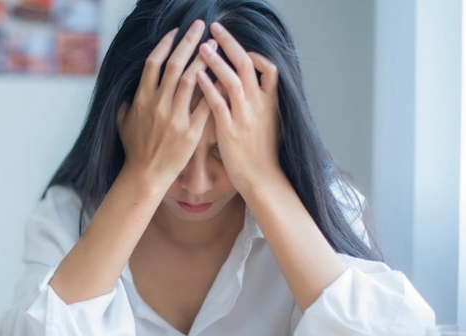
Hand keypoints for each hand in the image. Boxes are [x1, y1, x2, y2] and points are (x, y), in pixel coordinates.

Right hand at [117, 20, 212, 187]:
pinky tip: (223, 75)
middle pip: (174, 64)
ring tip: (213, 44)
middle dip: (188, 42)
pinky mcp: (190, 131)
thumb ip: (127, 104)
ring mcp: (175, 118)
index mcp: (141, 100)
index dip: (164, 44)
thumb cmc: (135, 150)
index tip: (175, 31)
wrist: (146, 175)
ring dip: (202, 59)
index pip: (153, 64)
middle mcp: (158, 105)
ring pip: (190, 79)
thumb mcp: (123, 124)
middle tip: (199, 25)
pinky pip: (205, 105)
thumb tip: (129, 91)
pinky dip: (214, 88)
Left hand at [195, 22, 282, 195]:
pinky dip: (208, 87)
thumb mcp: (266, 122)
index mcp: (269, 102)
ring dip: (217, 61)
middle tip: (214, 27)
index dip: (252, 53)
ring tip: (201, 46)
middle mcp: (259, 105)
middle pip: (247, 65)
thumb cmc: (260, 153)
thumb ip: (258, 103)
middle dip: (230, 44)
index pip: (268, 67)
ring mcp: (245, 116)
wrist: (261, 178)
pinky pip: (219, 104)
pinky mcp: (231, 130)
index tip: (236, 45)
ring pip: (233, 80)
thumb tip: (245, 86)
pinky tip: (196, 75)